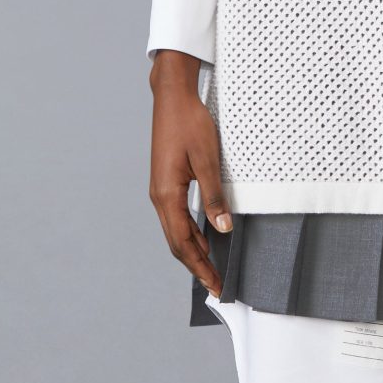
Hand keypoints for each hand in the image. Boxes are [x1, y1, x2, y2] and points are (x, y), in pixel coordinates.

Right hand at [149, 50, 230, 293]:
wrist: (172, 96)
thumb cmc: (190, 123)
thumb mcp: (207, 159)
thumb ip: (214, 196)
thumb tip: (223, 228)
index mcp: (167, 195)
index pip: (184, 243)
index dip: (201, 267)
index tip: (217, 286)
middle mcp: (159, 197)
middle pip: (177, 243)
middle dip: (197, 267)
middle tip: (218, 286)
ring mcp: (160, 191)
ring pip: (175, 232)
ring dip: (193, 253)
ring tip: (212, 269)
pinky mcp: (166, 183)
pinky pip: (176, 218)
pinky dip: (190, 235)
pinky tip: (204, 239)